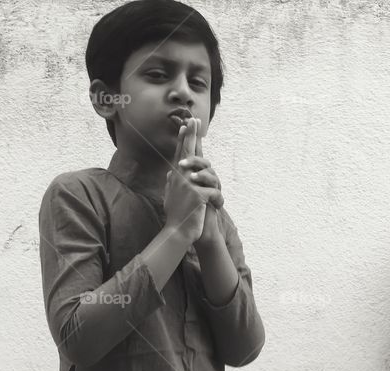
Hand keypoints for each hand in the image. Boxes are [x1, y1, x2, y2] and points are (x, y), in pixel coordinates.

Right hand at [164, 118, 221, 243]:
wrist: (178, 232)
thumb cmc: (177, 216)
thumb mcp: (172, 196)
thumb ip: (172, 183)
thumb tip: (171, 173)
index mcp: (176, 178)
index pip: (181, 154)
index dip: (184, 139)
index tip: (186, 125)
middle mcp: (180, 177)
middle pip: (187, 152)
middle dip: (191, 135)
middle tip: (194, 118)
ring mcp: (188, 185)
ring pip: (206, 172)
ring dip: (214, 185)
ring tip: (213, 198)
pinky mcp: (197, 194)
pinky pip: (215, 191)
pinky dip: (218, 201)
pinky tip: (217, 208)